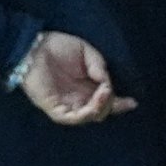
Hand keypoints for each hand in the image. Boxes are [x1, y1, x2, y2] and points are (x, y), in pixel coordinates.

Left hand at [16, 31, 136, 123]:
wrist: (33, 47)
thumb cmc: (57, 47)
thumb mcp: (87, 52)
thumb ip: (99, 66)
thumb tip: (107, 83)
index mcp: (86, 86)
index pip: (105, 100)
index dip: (119, 103)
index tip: (133, 102)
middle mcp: (78, 98)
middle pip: (100, 112)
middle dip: (113, 106)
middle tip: (120, 98)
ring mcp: (66, 104)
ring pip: (88, 117)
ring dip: (102, 108)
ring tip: (106, 94)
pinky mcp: (54, 107)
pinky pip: (72, 118)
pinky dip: (86, 113)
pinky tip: (95, 102)